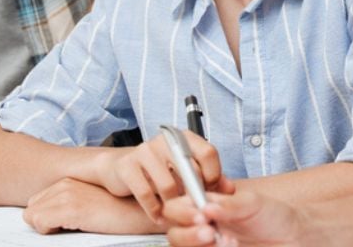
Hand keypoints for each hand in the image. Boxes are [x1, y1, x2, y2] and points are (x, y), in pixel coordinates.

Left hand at [23, 178, 159, 234]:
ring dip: (48, 227)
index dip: (46, 218)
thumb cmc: (115, 213)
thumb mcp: (88, 204)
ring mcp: (67, 194)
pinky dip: (51, 231)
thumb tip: (47, 220)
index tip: (64, 224)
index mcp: (67, 182)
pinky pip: (41, 222)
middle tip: (69, 226)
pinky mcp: (71, 207)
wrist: (137, 212)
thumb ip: (68, 205)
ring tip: (73, 227)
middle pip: (31, 210)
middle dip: (44, 222)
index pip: (36, 203)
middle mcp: (64, 184)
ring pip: (32, 217)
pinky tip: (74, 227)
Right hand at [106, 131, 229, 223]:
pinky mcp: (128, 166)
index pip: (208, 152)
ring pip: (168, 186)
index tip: (210, 191)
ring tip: (174, 212)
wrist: (123, 167)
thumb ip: (210, 178)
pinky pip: (146, 194)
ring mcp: (145, 150)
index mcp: (184, 137)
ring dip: (172, 205)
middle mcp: (165, 140)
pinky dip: (154, 210)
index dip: (213, 176)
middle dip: (193, 195)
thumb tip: (230, 189)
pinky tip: (158, 215)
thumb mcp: (187, 170)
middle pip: (190, 171)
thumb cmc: (160, 169)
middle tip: (193, 208)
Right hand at [163, 190, 303, 246]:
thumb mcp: (254, 203)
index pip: (178, 208)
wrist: (295, 238)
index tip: (199, 213)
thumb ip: (230, 204)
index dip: (182, 210)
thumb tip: (207, 206)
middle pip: (174, 234)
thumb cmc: (275, 217)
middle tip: (208, 231)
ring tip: (220, 241)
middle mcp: (204, 230)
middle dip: (187, 233)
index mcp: (207, 208)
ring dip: (194, 244)